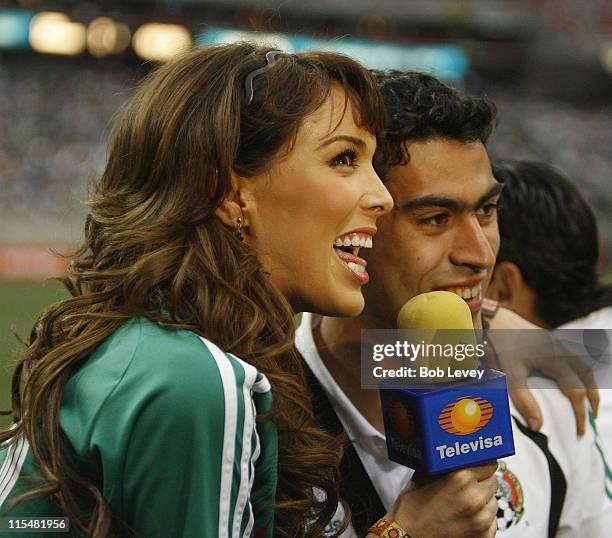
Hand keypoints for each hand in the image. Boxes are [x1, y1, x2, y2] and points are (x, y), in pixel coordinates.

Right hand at [382, 462, 498, 537]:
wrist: (408, 536)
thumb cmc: (412, 507)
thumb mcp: (425, 475)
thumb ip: (445, 464)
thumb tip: (456, 454)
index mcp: (461, 477)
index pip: (489, 463)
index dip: (480, 464)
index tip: (475, 466)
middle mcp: (474, 497)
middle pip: (493, 481)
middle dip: (482, 482)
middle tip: (467, 485)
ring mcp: (481, 519)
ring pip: (493, 502)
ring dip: (483, 500)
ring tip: (464, 503)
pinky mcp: (484, 536)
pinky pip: (492, 521)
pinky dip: (482, 518)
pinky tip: (466, 517)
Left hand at [486, 307, 598, 434]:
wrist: (493, 317)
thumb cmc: (500, 345)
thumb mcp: (510, 374)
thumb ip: (524, 400)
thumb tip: (537, 426)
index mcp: (556, 359)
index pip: (576, 392)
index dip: (580, 413)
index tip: (580, 431)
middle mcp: (561, 350)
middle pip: (588, 376)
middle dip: (592, 399)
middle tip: (592, 417)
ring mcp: (556, 342)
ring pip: (583, 364)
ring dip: (588, 384)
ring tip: (587, 400)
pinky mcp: (549, 339)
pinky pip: (574, 357)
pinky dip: (579, 371)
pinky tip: (572, 378)